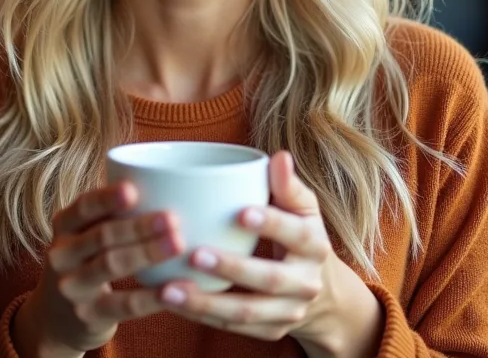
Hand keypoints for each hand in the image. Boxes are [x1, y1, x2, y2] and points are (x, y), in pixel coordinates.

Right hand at [13, 182, 183, 357]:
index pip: (83, 207)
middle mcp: (62, 255)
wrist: (57, 319)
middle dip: (138, 226)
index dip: (107, 198)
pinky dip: (151, 296)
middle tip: (172, 218)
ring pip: (111, 265)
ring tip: (178, 244)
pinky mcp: (89, 316)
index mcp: (64, 226)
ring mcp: (73, 288)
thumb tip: (163, 183)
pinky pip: (124, 305)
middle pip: (102, 236)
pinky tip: (174, 288)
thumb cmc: (86, 263)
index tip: (133, 189)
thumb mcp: (84, 236)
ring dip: (147, 253)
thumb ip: (110, 214)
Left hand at [159, 152, 383, 356]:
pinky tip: (173, 302)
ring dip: (206, 303)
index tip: (240, 212)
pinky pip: (233, 327)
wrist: (318, 290)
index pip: (295, 233)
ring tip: (169, 290)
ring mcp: (288, 311)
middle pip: (269, 279)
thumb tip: (280, 157)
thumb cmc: (298, 233)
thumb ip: (287, 185)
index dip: (270, 224)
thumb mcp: (301, 209)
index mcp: (315, 245)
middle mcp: (306, 283)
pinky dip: (202, 317)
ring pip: (247, 312)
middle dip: (231, 268)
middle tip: (194, 254)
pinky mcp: (270, 331)